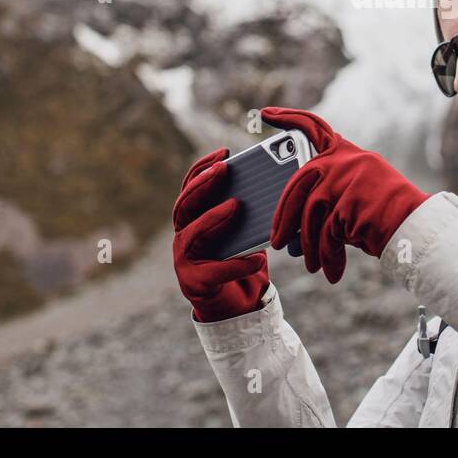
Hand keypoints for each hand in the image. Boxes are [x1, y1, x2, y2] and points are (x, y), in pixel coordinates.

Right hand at [172, 147, 268, 321]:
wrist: (238, 305)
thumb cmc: (242, 260)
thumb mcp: (247, 232)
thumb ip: (250, 213)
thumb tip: (274, 186)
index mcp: (193, 218)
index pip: (191, 187)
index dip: (203, 168)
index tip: (224, 152)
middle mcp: (183, 235)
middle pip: (185, 205)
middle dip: (204, 185)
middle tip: (225, 170)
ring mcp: (184, 259)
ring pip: (193, 233)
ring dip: (213, 218)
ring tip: (236, 205)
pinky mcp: (195, 283)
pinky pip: (216, 271)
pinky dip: (238, 265)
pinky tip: (259, 259)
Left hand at [263, 107, 428, 283]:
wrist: (415, 227)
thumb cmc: (382, 215)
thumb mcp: (354, 192)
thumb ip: (326, 195)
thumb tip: (289, 226)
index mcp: (345, 153)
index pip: (313, 127)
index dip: (288, 118)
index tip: (264, 113)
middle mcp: (344, 160)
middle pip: (298, 185)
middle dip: (283, 217)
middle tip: (276, 241)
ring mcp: (346, 179)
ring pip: (310, 214)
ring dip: (308, 245)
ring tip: (310, 264)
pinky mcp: (348, 202)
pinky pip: (326, 233)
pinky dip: (327, 256)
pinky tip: (332, 270)